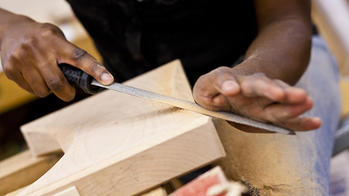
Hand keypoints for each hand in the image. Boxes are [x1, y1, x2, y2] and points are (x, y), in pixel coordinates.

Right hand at [0, 18, 113, 100]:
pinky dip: (37, 88)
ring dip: (50, 90)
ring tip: (47, 76)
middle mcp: (37, 49)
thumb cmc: (43, 38)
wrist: (11, 32)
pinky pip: (31, 91)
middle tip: (69, 92)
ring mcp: (21, 60)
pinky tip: (34, 75)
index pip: (79, 57)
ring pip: (44, 91)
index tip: (109, 80)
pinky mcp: (11, 70)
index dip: (95, 70)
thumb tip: (92, 78)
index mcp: (54, 40)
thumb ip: (72, 56)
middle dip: (67, 92)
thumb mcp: (58, 39)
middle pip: (58, 83)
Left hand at [193, 66, 320, 131]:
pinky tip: (315, 122)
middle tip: (279, 94)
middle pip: (260, 85)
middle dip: (270, 89)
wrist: (235, 86)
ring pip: (279, 96)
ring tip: (306, 101)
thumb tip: (219, 97)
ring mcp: (264, 96)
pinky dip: (301, 120)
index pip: (224, 80)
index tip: (231, 89)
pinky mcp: (274, 109)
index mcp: (227, 80)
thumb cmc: (216, 90)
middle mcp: (248, 85)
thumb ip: (207, 92)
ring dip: (291, 99)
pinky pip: (289, 115)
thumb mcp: (204, 89)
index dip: (227, 84)